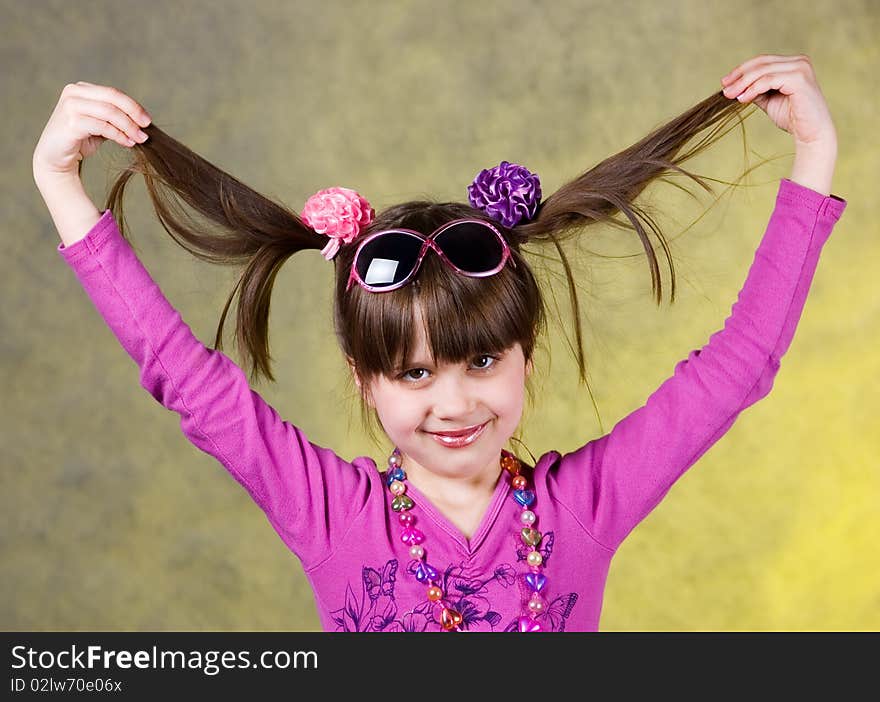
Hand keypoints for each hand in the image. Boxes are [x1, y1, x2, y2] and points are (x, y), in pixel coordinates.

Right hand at [32, 81, 152, 180]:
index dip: (133, 106)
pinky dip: (118, 135)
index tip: (147, 120)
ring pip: (109, 112)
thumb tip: (142, 121)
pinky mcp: (70, 122)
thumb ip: (115, 118)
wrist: (55, 158)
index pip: (113, 93)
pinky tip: (127, 142)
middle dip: (133, 113)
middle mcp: (73, 93)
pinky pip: (102, 126)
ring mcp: (70, 106)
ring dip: (128, 127)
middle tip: (147, 128)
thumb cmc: (79, 140)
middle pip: (113, 98)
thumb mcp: (100, 124)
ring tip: (139, 139)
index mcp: (81, 89)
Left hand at [720, 54, 836, 150]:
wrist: (811, 134)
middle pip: (761, 63)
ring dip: (743, 83)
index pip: (762, 61)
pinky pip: (769, 80)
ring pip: (763, 71)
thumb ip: (755, 89)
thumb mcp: (769, 100)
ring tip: (730, 95)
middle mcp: (799, 61)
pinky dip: (753, 89)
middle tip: (724, 90)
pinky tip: (743, 99)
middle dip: (739, 76)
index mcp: (793, 63)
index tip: (725, 82)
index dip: (741, 70)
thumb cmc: (792, 117)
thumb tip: (734, 86)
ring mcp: (801, 68)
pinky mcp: (799, 78)